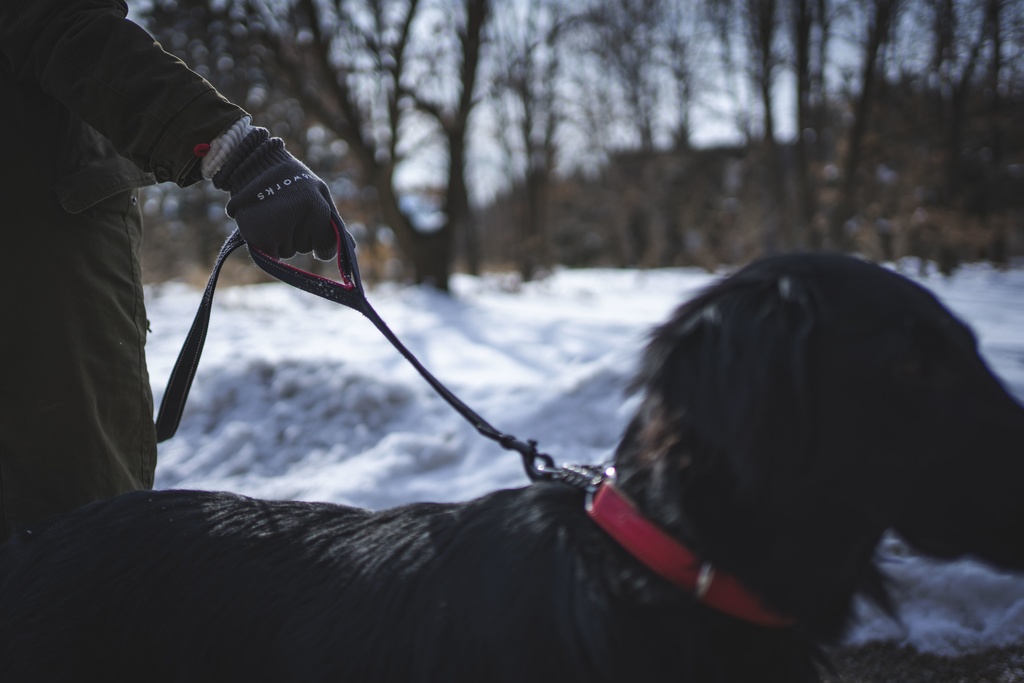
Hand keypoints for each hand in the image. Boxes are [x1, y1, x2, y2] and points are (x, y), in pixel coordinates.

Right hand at [212, 127, 340, 260]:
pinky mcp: (255, 237)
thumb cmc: (292, 179)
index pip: (326, 247)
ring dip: (281, 239)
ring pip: (287, 252)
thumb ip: (334, 222)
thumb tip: (352, 248)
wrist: (250, 165)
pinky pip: (270, 256)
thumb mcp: (319, 192)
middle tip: (286, 210)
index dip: (318, 241)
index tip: (308, 224)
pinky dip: (266, 245)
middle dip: (298, 235)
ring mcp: (275, 229)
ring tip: (272, 214)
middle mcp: (296, 219)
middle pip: (304, 248)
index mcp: (315, 206)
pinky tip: (262, 224)